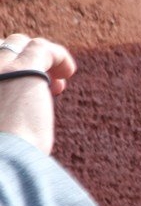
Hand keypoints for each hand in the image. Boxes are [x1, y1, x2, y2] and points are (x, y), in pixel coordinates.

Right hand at [0, 34, 76, 154]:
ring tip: (58, 82)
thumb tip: (14, 116)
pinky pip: (42, 48)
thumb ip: (3, 112)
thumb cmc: (1, 157)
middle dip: (24, 61)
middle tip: (46, 86)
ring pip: (19, 43)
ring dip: (41, 58)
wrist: (4, 162)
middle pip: (0, 47)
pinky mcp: (24, 67)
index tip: (24, 88)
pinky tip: (69, 72)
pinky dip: (59, 56)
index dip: (6, 66)